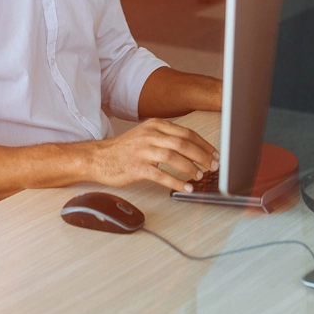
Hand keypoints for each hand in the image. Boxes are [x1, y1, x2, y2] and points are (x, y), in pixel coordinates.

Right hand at [86, 119, 219, 193]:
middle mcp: (150, 135)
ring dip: (191, 167)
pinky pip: (161, 175)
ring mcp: (143, 150)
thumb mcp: (147, 136)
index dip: (204, 145)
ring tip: (200, 176)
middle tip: (213, 166)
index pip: (187, 133)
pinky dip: (176, 182)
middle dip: (202, 156)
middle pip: (184, 143)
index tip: (215, 155)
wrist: (99, 158)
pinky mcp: (136, 166)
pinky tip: (185, 188)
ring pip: (174, 156)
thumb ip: (167, 139)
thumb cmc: (124, 150)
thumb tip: (194, 150)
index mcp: (156, 125)